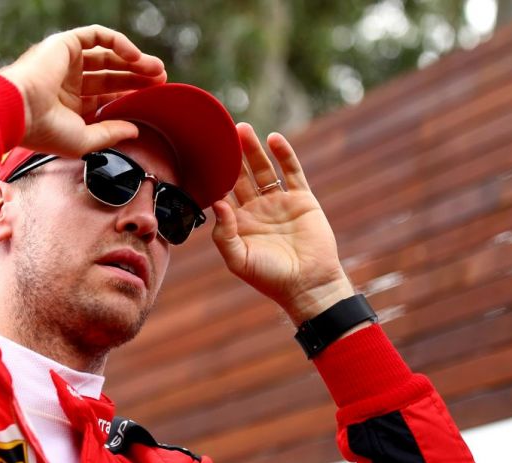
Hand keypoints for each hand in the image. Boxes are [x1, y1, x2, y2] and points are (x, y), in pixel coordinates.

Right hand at [0, 25, 165, 156]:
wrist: (19, 111)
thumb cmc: (44, 131)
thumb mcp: (84, 141)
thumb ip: (110, 134)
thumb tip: (134, 130)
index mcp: (68, 105)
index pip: (105, 97)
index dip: (129, 97)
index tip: (151, 100)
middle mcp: (66, 81)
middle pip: (110, 75)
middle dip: (137, 77)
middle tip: (160, 81)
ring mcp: (65, 61)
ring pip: (107, 55)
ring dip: (134, 60)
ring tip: (156, 69)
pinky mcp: (65, 44)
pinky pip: (97, 36)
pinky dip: (119, 43)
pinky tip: (137, 57)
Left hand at [211, 123, 355, 324]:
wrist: (308, 284)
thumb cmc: (271, 278)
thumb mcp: (239, 260)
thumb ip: (225, 233)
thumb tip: (217, 202)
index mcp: (240, 223)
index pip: (224, 193)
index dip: (215, 176)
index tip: (203, 156)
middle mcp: (258, 209)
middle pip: (242, 176)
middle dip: (232, 156)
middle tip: (222, 134)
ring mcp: (280, 202)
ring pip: (264, 170)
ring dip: (254, 150)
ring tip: (243, 129)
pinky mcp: (302, 199)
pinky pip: (292, 172)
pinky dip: (284, 155)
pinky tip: (274, 139)